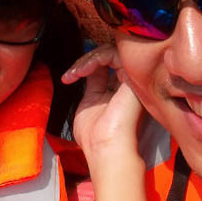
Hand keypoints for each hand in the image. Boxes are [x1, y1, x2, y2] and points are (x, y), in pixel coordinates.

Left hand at [63, 45, 144, 176]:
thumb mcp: (89, 105)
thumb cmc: (95, 137)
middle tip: (72, 73)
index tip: (69, 78)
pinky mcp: (132, 77)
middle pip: (108, 57)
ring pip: (112, 52)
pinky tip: (83, 71)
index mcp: (119, 93)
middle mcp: (128, 85)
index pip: (105, 67)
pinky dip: (95, 59)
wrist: (105, 148)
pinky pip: (114, 55)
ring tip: (76, 72)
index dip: (86, 66)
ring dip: (88, 58)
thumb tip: (88, 71)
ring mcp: (132, 80)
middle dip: (86, 60)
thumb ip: (92, 87)